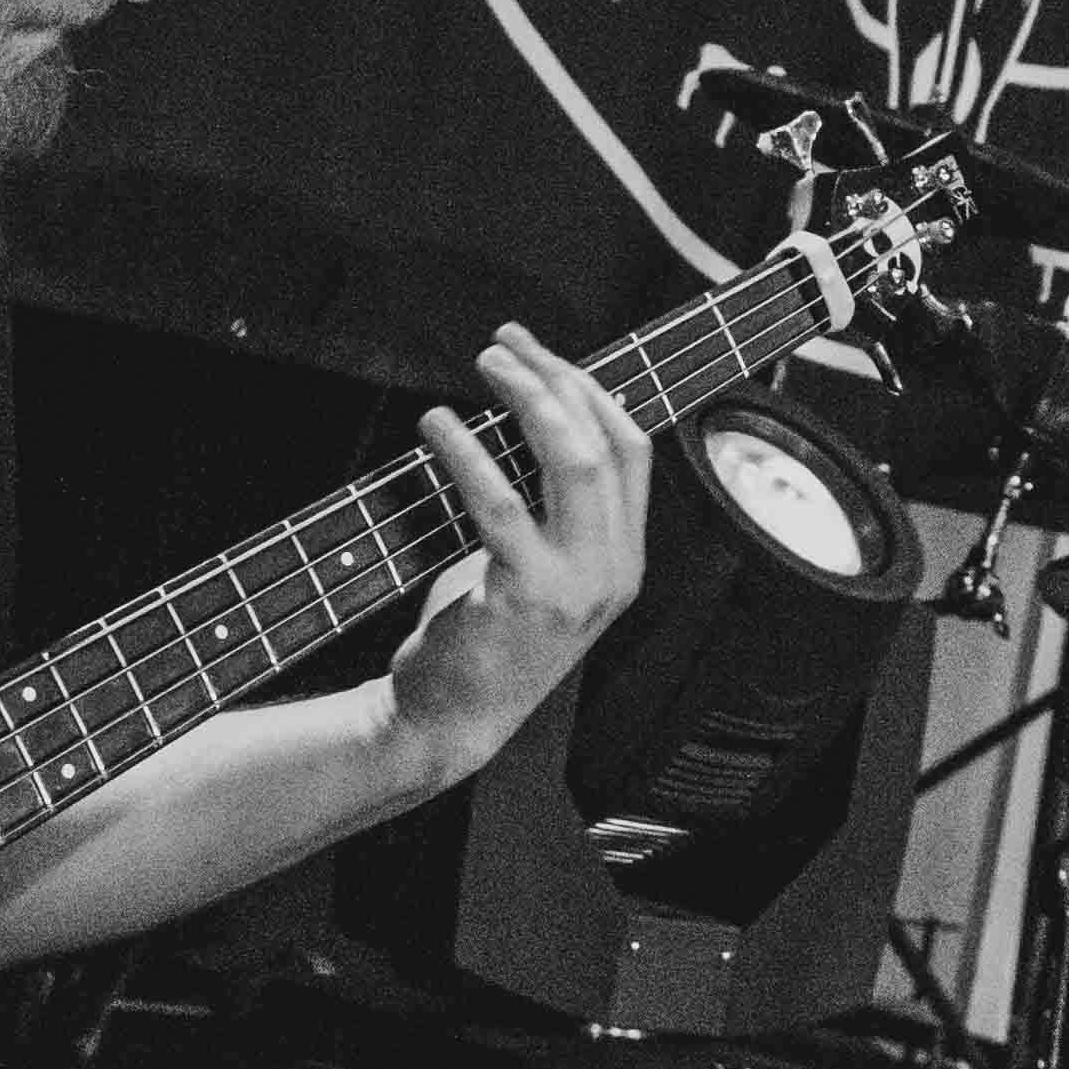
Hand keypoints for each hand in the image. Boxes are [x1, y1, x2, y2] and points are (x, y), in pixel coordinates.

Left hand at [381, 327, 652, 785]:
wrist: (447, 723)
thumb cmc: (482, 638)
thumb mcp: (536, 568)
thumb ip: (549, 507)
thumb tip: (527, 414)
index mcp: (623, 558)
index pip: (631, 448)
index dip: (587, 386)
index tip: (537, 351)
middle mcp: (613, 570)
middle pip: (607, 442)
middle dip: (557, 377)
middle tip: (503, 346)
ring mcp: (576, 587)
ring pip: (572, 463)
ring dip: (526, 399)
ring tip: (484, 365)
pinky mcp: (525, 597)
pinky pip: (500, 503)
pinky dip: (467, 451)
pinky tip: (437, 423)